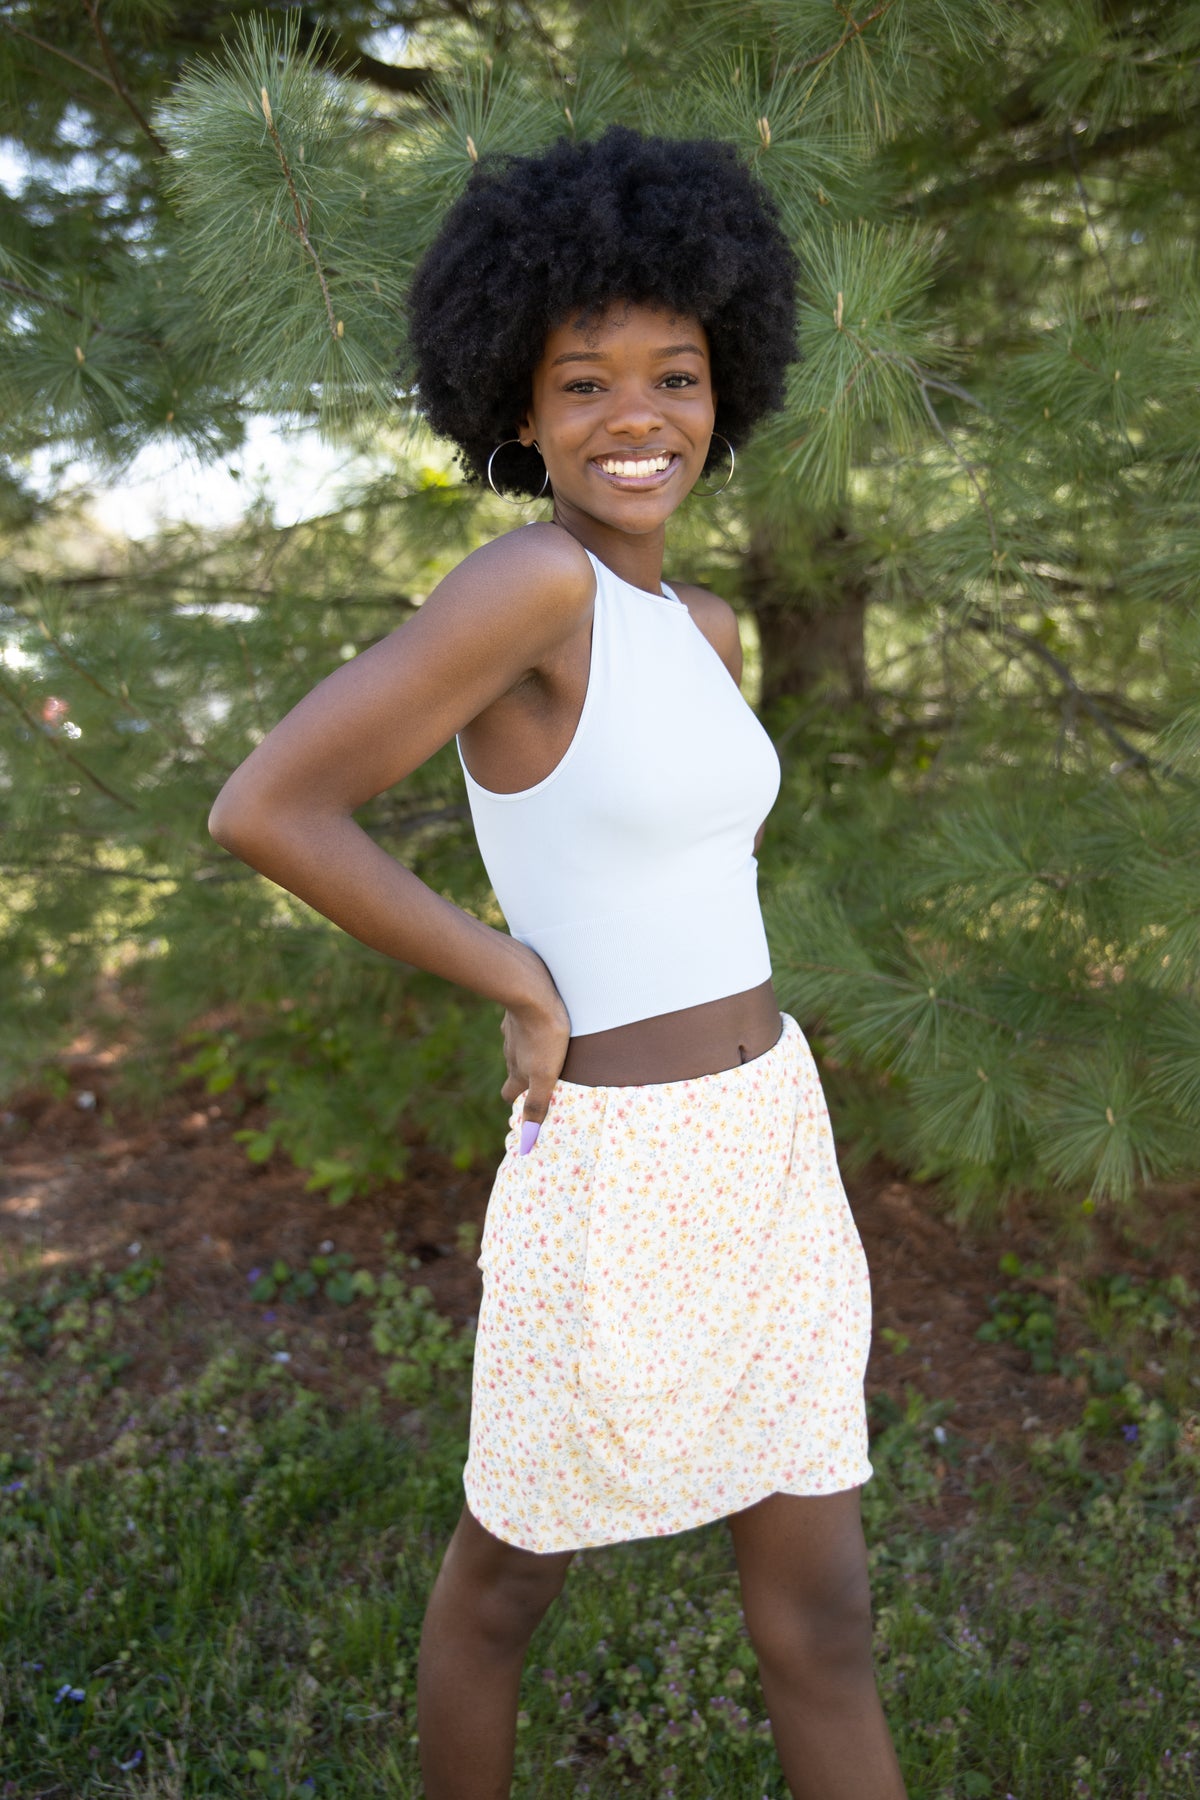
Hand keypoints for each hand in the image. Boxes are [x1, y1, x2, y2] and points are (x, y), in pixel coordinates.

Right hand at [500, 975, 571, 1152]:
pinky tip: (542, 1021)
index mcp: (518, 1072)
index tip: (523, 1104)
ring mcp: (511, 1031)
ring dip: (528, 1050)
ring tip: (546, 1048)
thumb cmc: (544, 1036)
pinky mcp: (517, 1011)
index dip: (516, 1100)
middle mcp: (510, 1053)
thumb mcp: (546, 1075)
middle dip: (523, 1075)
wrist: (531, 993)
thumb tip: (526, 1142)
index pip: (510, 1094)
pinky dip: (530, 1026)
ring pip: (517, 1046)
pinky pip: (522, 1023)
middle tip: (538, 1075)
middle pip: (513, 1069)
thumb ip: (538, 1105)